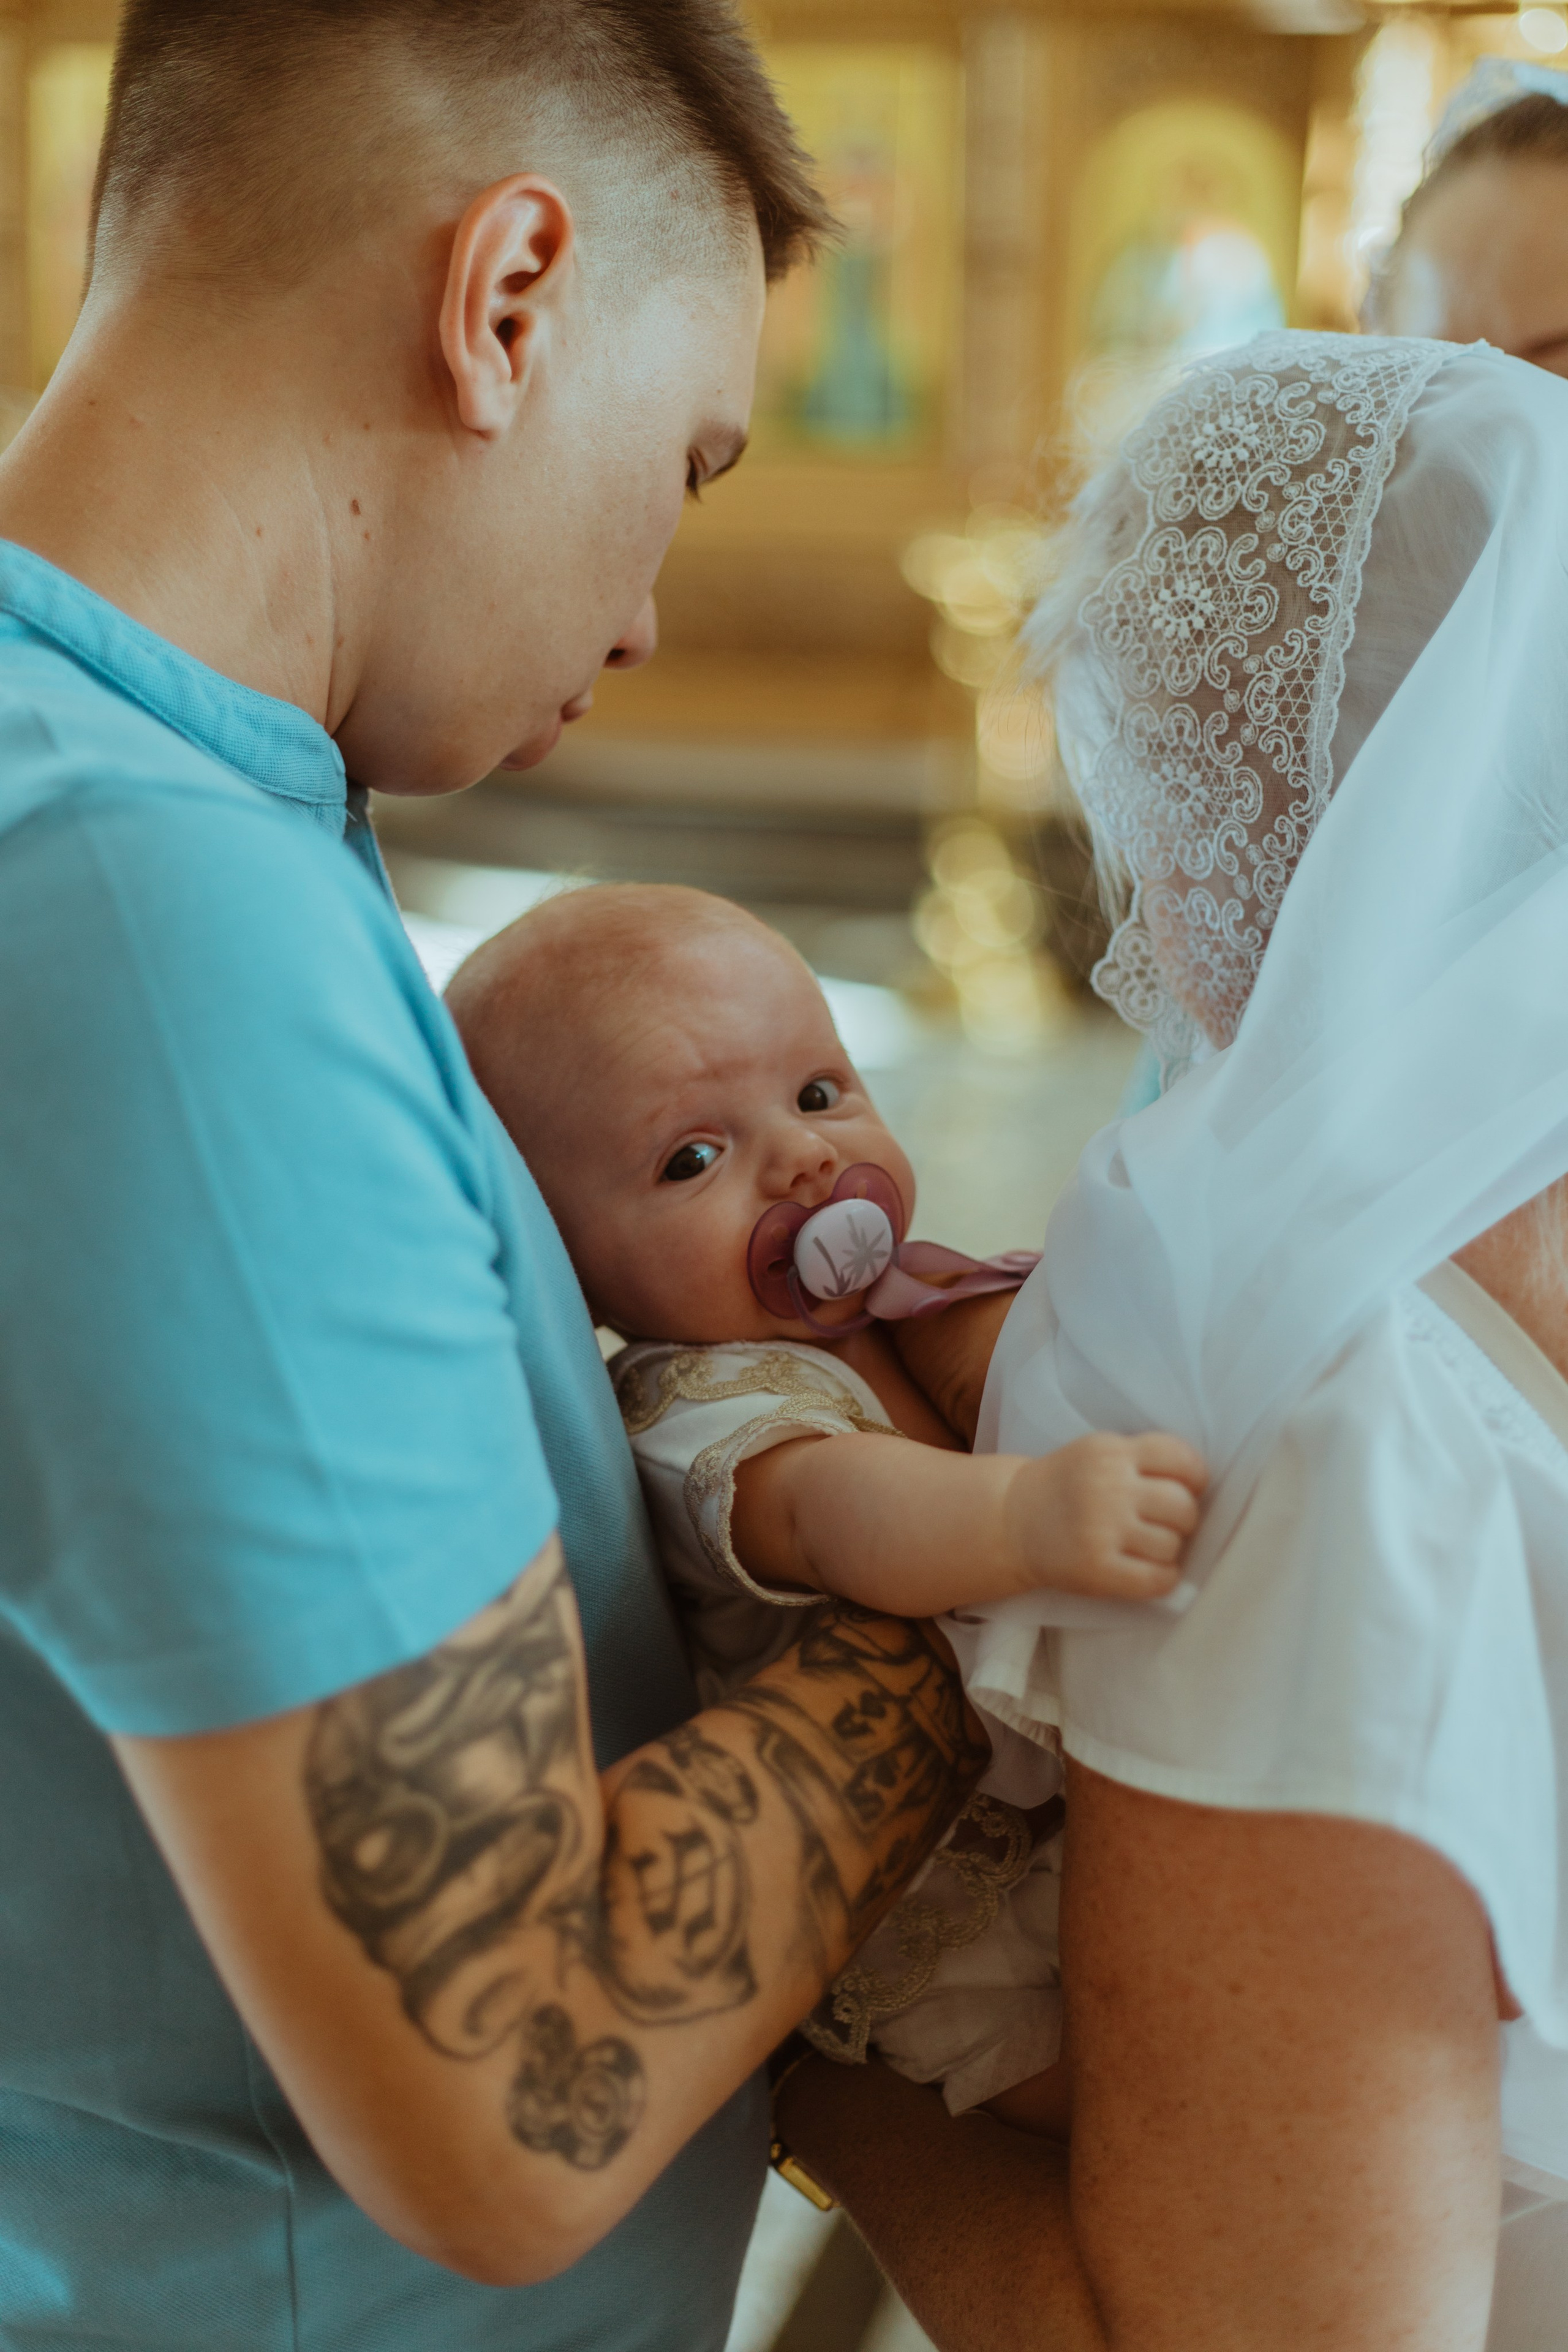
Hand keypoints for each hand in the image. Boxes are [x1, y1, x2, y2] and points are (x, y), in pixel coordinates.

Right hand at [1003, 1432, 1206, 1600]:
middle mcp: (1108, 1486)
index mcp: (1111, 1451)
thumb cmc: (1067, 1487)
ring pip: (1172, 1545)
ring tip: (1147, 1547)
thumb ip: (1142, 1460)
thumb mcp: (1098, 1452)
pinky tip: (1152, 1573)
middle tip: (1165, 1524)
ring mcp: (1101, 1529)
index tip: (1185, 1489)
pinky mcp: (1097, 1569)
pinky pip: (1158, 1579)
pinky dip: (1165, 1579)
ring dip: (1169, 1550)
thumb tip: (1201, 1489)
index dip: (1195, 1479)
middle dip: (1183, 1520)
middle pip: (1183, 1506)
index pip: (1182, 1459)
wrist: (1012, 1521)